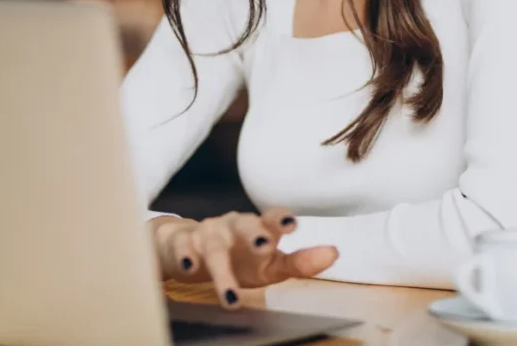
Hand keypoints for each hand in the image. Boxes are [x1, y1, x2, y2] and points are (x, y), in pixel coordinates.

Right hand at [149, 208, 338, 308]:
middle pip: (245, 224)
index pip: (272, 218)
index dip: (281, 219)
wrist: (184, 247)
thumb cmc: (237, 257)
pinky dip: (185, 257)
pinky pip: (182, 247)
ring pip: (214, 247)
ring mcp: (207, 233)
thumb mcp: (269, 265)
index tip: (292, 225)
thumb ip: (300, 262)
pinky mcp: (181, 242)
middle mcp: (233, 226)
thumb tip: (335, 253)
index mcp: (258, 228)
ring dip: (222, 272)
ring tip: (231, 298)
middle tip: (266, 245)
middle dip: (255, 232)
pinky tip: (190, 268)